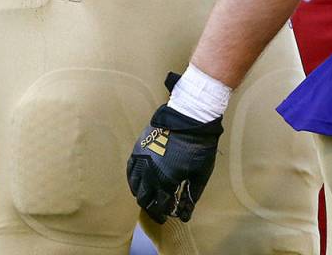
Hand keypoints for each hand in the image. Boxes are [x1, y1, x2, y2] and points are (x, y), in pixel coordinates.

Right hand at [127, 85, 223, 224]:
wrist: (190, 116)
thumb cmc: (199, 145)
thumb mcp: (201, 173)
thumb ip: (191, 195)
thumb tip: (185, 214)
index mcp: (164, 181)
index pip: (160, 206)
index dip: (164, 213)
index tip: (168, 215)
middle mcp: (148, 173)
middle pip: (144, 198)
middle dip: (151, 207)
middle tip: (159, 209)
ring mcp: (141, 160)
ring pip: (134, 186)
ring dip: (141, 193)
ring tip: (150, 196)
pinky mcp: (139, 148)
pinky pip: (130, 169)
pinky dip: (133, 179)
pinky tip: (139, 181)